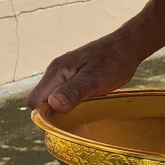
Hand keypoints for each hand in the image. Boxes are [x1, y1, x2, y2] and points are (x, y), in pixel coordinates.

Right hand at [26, 0, 164, 114]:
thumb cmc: (114, 61)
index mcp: (56, 72)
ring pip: (54, 99)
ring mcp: (65, 75)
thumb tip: (53, 105)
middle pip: (42, 102)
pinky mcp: (74, 78)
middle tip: (79, 113)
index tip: (66, 118)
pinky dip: (73, 103)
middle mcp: (56, 72)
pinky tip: (88, 103)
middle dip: (55, 113)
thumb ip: (73, 91)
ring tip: (85, 107)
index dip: (46, 115)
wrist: (129, 46)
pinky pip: (65, 95)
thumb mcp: (95, 79)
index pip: (35, 101)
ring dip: (65, 108)